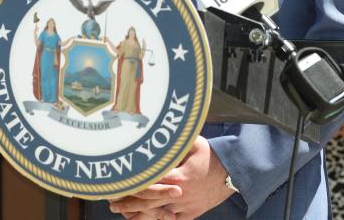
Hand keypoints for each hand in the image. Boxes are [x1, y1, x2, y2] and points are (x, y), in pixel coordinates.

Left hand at [108, 137, 233, 219]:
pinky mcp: (190, 215)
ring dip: (137, 215)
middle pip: (147, 202)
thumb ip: (174, 143)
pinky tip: (142, 219)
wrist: (232, 173)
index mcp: (177, 177)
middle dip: (128, 203)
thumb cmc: (211, 155)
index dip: (131, 185)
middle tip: (111, 201)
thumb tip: (155, 132)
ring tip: (122, 212)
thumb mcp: (194, 142)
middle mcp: (179, 195)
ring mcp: (184, 208)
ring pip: (156, 215)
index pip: (149, 183)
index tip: (117, 183)